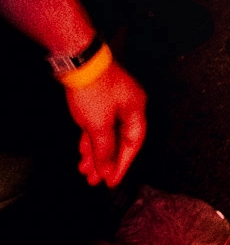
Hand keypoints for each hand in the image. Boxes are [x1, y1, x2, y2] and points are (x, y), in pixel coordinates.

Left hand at [66, 58, 147, 186]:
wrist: (78, 62)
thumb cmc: (94, 91)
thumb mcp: (100, 125)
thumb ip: (105, 149)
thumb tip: (108, 169)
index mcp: (136, 110)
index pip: (134, 144)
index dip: (123, 164)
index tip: (112, 182)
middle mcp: (128, 107)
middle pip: (119, 141)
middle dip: (106, 162)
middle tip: (95, 181)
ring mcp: (113, 103)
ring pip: (106, 135)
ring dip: (96, 153)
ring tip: (85, 172)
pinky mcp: (99, 101)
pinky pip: (98, 126)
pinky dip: (91, 140)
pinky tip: (83, 153)